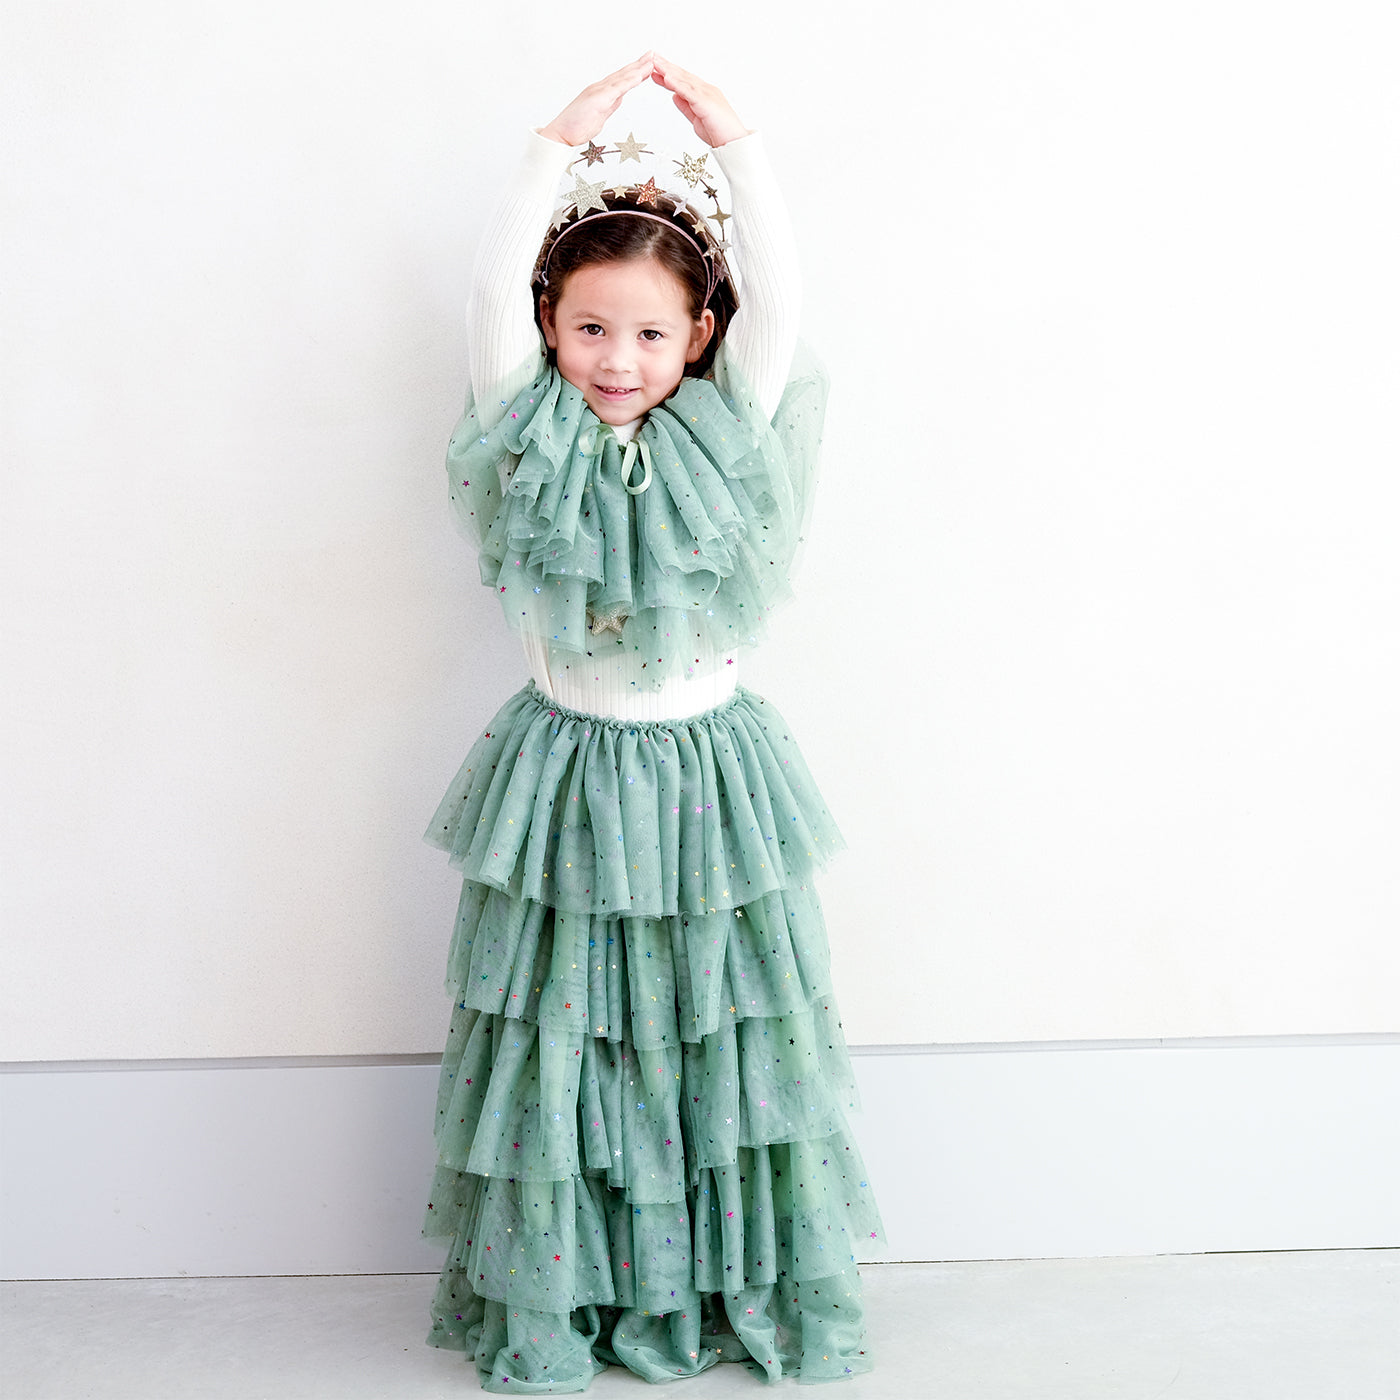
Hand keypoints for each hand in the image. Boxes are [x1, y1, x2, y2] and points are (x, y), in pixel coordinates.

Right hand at [538, 54, 655, 146]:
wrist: (560, 134)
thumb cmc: (575, 127)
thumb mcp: (599, 116)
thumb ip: (609, 106)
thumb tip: (618, 100)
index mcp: (601, 93)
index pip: (622, 80)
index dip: (635, 71)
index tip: (647, 65)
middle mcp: (600, 88)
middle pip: (624, 74)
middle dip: (639, 64)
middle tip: (653, 55)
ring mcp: (599, 92)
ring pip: (622, 78)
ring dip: (637, 68)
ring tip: (651, 61)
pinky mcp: (598, 99)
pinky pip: (617, 88)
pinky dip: (628, 81)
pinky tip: (638, 75)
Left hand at [650, 56, 749, 147]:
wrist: (735, 143)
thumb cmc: (720, 133)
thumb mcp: (696, 119)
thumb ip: (685, 107)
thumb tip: (674, 97)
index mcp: (703, 94)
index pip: (683, 81)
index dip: (669, 73)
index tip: (655, 68)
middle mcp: (706, 90)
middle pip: (682, 76)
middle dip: (666, 66)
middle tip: (652, 58)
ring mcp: (707, 94)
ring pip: (684, 80)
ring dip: (669, 71)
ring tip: (656, 63)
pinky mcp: (706, 103)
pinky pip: (689, 92)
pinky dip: (677, 84)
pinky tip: (667, 78)